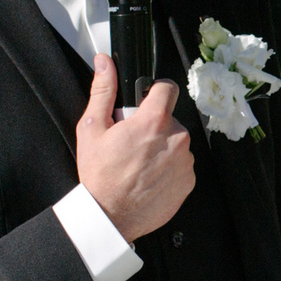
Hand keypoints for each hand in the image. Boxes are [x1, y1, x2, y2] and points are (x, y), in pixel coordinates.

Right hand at [75, 56, 193, 240]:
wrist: (110, 217)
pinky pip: (181, 165)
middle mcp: (176, 138)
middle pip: (170, 118)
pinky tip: (148, 176)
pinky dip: (168, 168)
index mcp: (154, 121)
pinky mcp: (188, 181)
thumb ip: (103, 90)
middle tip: (131, 142)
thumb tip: (104, 63)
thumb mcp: (92, 128)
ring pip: (176, 142)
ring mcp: (185, 161)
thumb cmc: (100, 175)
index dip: (156, 90)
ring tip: (139, 163)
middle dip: (153, 125)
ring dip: (162, 147)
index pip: (167, 88)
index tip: (148, 98)